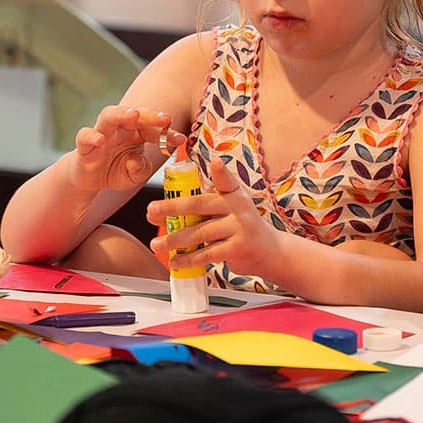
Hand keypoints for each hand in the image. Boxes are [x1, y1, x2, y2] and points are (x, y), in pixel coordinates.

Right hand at [66, 107, 182, 191]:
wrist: (90, 179)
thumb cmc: (115, 170)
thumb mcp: (134, 175)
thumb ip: (140, 169)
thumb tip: (137, 161)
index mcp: (136, 133)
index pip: (154, 128)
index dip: (168, 133)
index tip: (181, 139)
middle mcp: (119, 128)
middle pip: (134, 114)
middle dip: (150, 115)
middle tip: (165, 118)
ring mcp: (101, 134)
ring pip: (109, 115)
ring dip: (121, 114)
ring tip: (134, 115)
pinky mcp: (84, 145)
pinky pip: (84, 136)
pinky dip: (91, 136)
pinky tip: (100, 140)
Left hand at [146, 158, 286, 280]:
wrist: (271, 252)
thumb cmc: (243, 226)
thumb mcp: (232, 207)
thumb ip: (207, 201)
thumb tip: (167, 205)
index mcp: (235, 194)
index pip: (226, 180)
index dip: (221, 171)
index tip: (215, 162)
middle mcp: (239, 208)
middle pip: (200, 206)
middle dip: (172, 208)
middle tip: (152, 210)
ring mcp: (239, 229)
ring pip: (199, 233)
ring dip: (174, 239)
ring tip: (156, 243)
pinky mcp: (237, 249)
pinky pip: (207, 254)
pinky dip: (188, 259)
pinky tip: (175, 261)